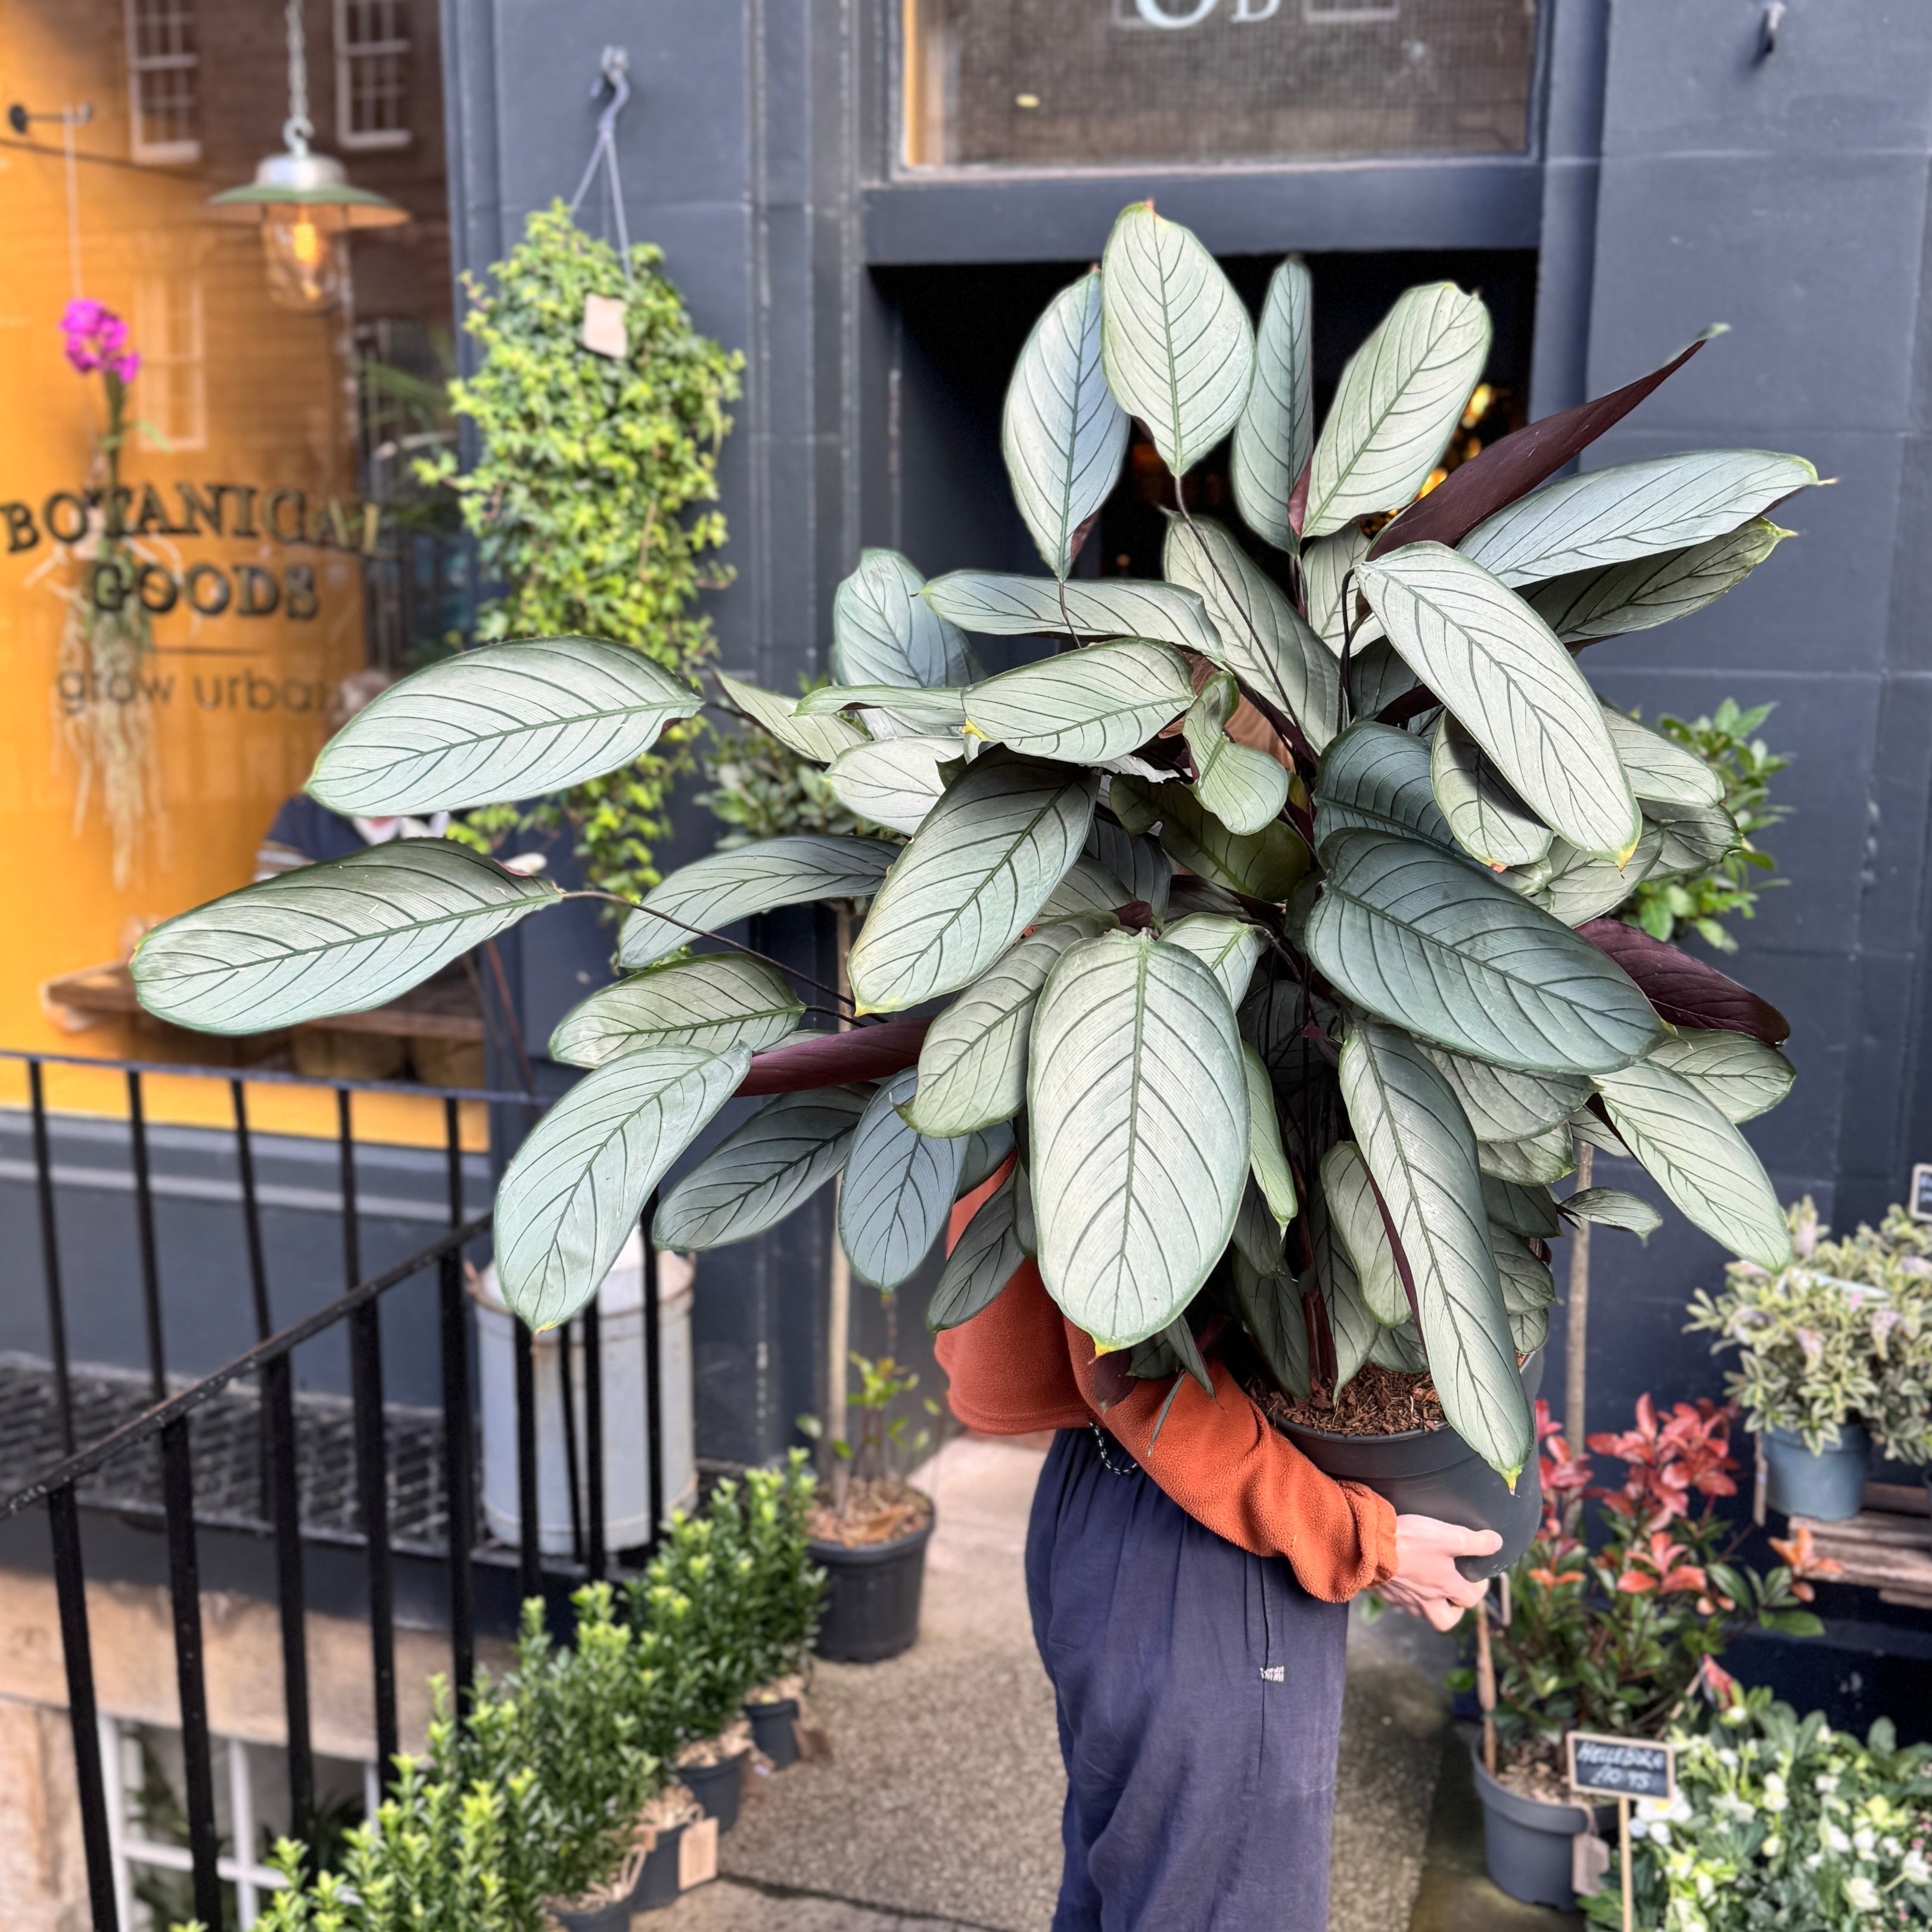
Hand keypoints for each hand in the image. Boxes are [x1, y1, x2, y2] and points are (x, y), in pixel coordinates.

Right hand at [1379, 1515, 1500, 1628]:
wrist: (1368, 1545)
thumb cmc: (1410, 1542)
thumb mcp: (1449, 1536)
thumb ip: (1475, 1542)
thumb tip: (1497, 1543)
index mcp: (1445, 1587)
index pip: (1471, 1600)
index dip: (1480, 1590)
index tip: (1480, 1578)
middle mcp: (1425, 1599)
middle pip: (1444, 1620)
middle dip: (1453, 1611)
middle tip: (1453, 1595)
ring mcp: (1403, 1598)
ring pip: (1420, 1612)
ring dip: (1428, 1604)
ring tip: (1428, 1586)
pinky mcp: (1384, 1591)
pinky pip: (1398, 1600)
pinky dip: (1404, 1594)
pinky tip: (1402, 1578)